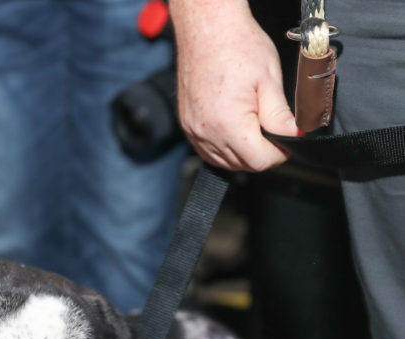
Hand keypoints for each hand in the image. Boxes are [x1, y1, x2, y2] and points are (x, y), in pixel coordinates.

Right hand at [170, 0, 301, 171]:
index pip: (260, 161)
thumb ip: (281, 116)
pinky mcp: (188, 127)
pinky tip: (236, 130)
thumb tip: (296, 137)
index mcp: (229, 125)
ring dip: (243, 153)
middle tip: (273, 130)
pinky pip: (209, 152)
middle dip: (262, 153)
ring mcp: (194, 132)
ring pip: (225, 162)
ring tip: (254, 127)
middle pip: (243, 165)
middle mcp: (207, 134)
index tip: (287, 140)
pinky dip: (225, 148)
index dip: (279, 154)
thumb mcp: (269, 80)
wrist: (207, 27)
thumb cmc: (237, 45)